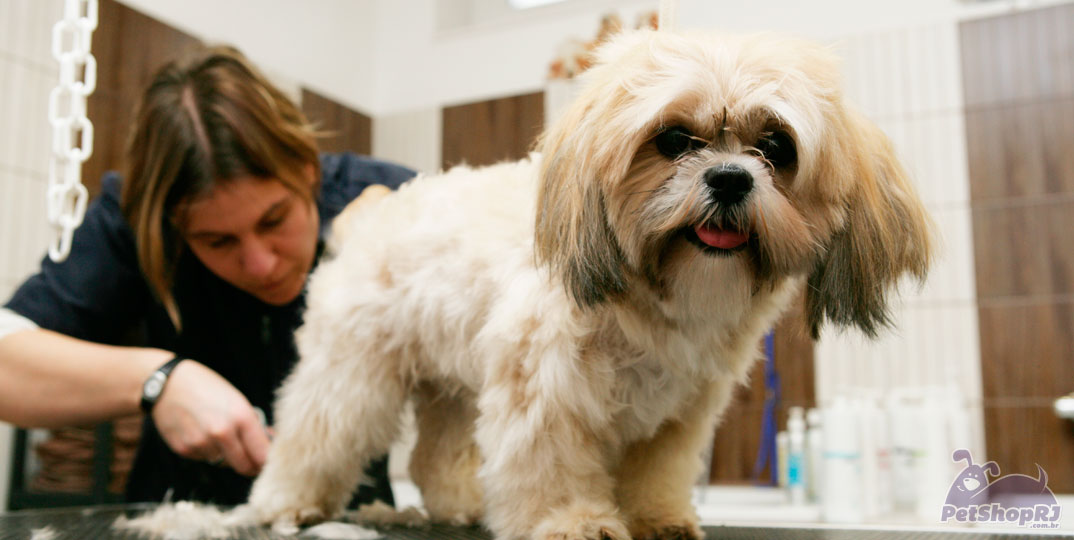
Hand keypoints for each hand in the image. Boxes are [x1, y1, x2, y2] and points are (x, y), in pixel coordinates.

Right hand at [150, 359, 269, 475]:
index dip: (268, 461)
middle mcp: (222, 433)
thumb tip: (268, 444)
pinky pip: (204, 459)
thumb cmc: (208, 388)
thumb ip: (253, 425)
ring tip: (219, 434)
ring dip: (227, 456)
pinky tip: (201, 433)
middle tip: (253, 460)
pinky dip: (208, 451)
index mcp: (241, 417)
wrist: (167, 384)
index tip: (270, 462)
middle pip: (245, 467)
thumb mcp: (237, 400)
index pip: (263, 455)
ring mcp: (202, 443)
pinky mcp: (184, 450)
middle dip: (251, 465)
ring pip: (224, 463)